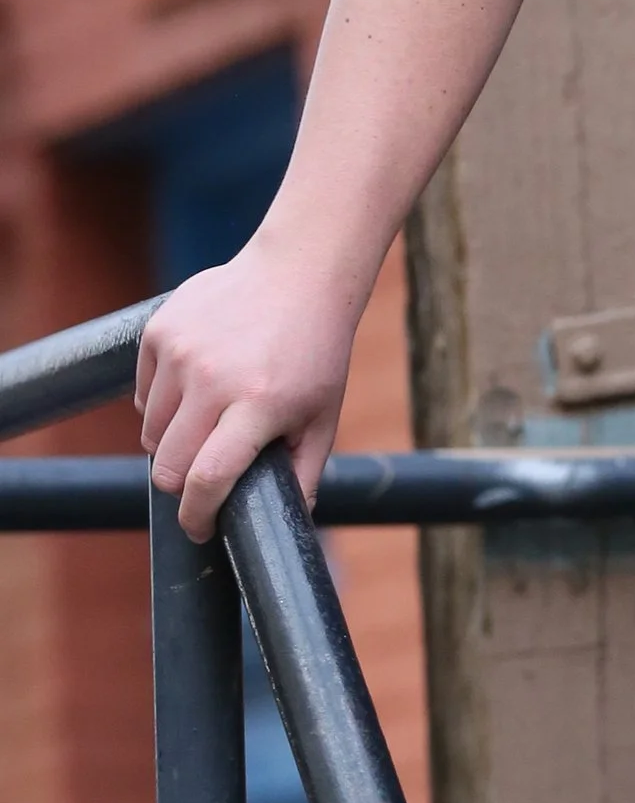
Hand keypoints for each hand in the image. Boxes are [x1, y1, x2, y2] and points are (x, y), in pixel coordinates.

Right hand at [136, 239, 358, 542]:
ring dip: (170, 441)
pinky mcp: (159, 330)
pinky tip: (195, 387)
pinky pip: (142, 392)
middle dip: (181, 484)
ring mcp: (181, 352)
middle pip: (166, 464)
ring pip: (149, 431)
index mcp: (259, 405)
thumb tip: (290, 525)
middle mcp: (213, 379)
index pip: (207, 479)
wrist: (299, 273)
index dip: (197, 516)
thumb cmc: (316, 351)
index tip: (199, 530)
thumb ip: (304, 474)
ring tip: (207, 422)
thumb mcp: (323, 416)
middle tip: (203, 476)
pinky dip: (161, 402)